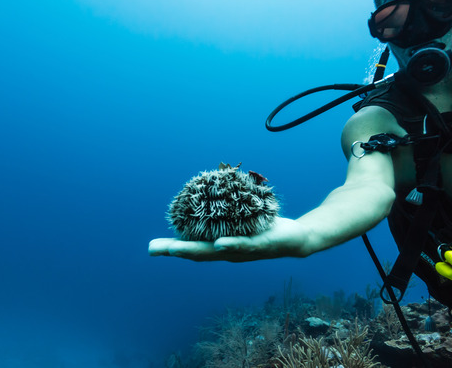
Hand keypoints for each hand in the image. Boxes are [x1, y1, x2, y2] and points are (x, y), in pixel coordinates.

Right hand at [148, 217, 308, 261]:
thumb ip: (226, 215)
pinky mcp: (260, 245)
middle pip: (199, 252)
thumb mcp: (243, 221)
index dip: (173, 248)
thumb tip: (209, 198)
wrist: (298, 240)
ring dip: (194, 251)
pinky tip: (218, 243)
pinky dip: (230, 244)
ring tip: (174, 248)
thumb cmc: (266, 229)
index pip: (194, 248)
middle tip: (154, 248)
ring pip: (215, 252)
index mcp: (223, 247)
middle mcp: (229, 253)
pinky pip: (243, 244)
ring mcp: (244, 252)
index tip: (152, 247)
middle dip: (176, 251)